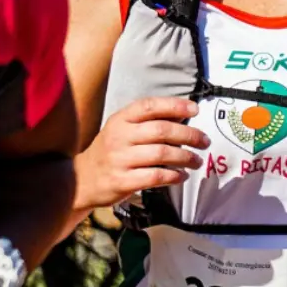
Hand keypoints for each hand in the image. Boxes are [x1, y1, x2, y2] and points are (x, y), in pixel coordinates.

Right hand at [79, 97, 208, 207]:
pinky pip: (156, 177)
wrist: (82, 179)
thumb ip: (151, 121)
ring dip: (186, 157)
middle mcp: (119, 137)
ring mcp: (119, 159)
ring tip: (196, 161)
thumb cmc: (112, 151)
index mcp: (120, 120)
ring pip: (162, 154)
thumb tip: (185, 112)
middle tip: (204, 141)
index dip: (175, 105)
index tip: (196, 109)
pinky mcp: (122, 181)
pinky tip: (182, 176)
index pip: (149, 106)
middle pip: (162, 130)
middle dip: (189, 135)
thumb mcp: (124, 130)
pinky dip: (174, 176)